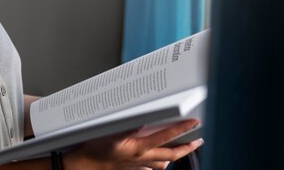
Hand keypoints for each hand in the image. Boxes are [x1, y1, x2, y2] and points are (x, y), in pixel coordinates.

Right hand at [64, 119, 203, 169]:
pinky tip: (160, 162)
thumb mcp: (110, 133)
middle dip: (187, 148)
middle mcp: (142, 159)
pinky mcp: (133, 169)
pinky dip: (159, 164)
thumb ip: (128, 125)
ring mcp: (139, 166)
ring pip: (164, 163)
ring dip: (175, 156)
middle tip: (198, 140)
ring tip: (183, 149)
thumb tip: (142, 118)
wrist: (85, 166)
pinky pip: (151, 168)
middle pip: (172, 154)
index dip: (183, 129)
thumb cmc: (95, 150)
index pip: (167, 137)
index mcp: (140, 148)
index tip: (194, 123)